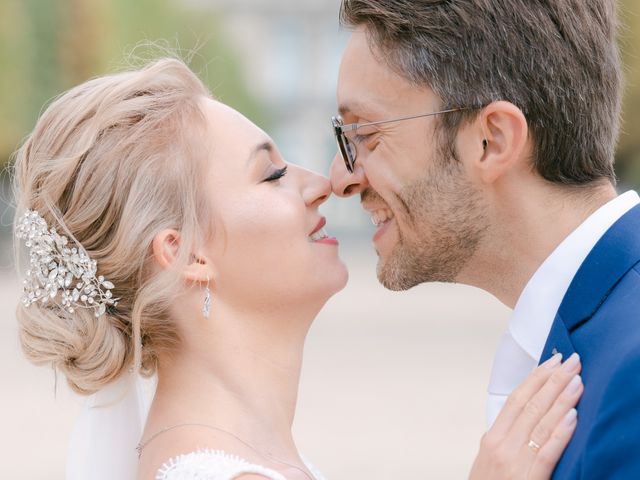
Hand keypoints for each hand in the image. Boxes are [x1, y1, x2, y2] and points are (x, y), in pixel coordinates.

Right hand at [469, 353, 582, 478]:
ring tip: (577, 380)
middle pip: (530, 404)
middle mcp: (502, 444)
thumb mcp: (488, 460)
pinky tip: (573, 416)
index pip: (516, 399)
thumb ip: (504, 438)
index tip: (551, 361)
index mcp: (492, 437)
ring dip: (562, 398)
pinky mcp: (529, 477)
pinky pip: (548, 450)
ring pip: (541, 421)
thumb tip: (524, 417)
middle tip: (570, 361)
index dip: (535, 378)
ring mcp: (514, 460)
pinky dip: (561, 431)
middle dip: (553, 380)